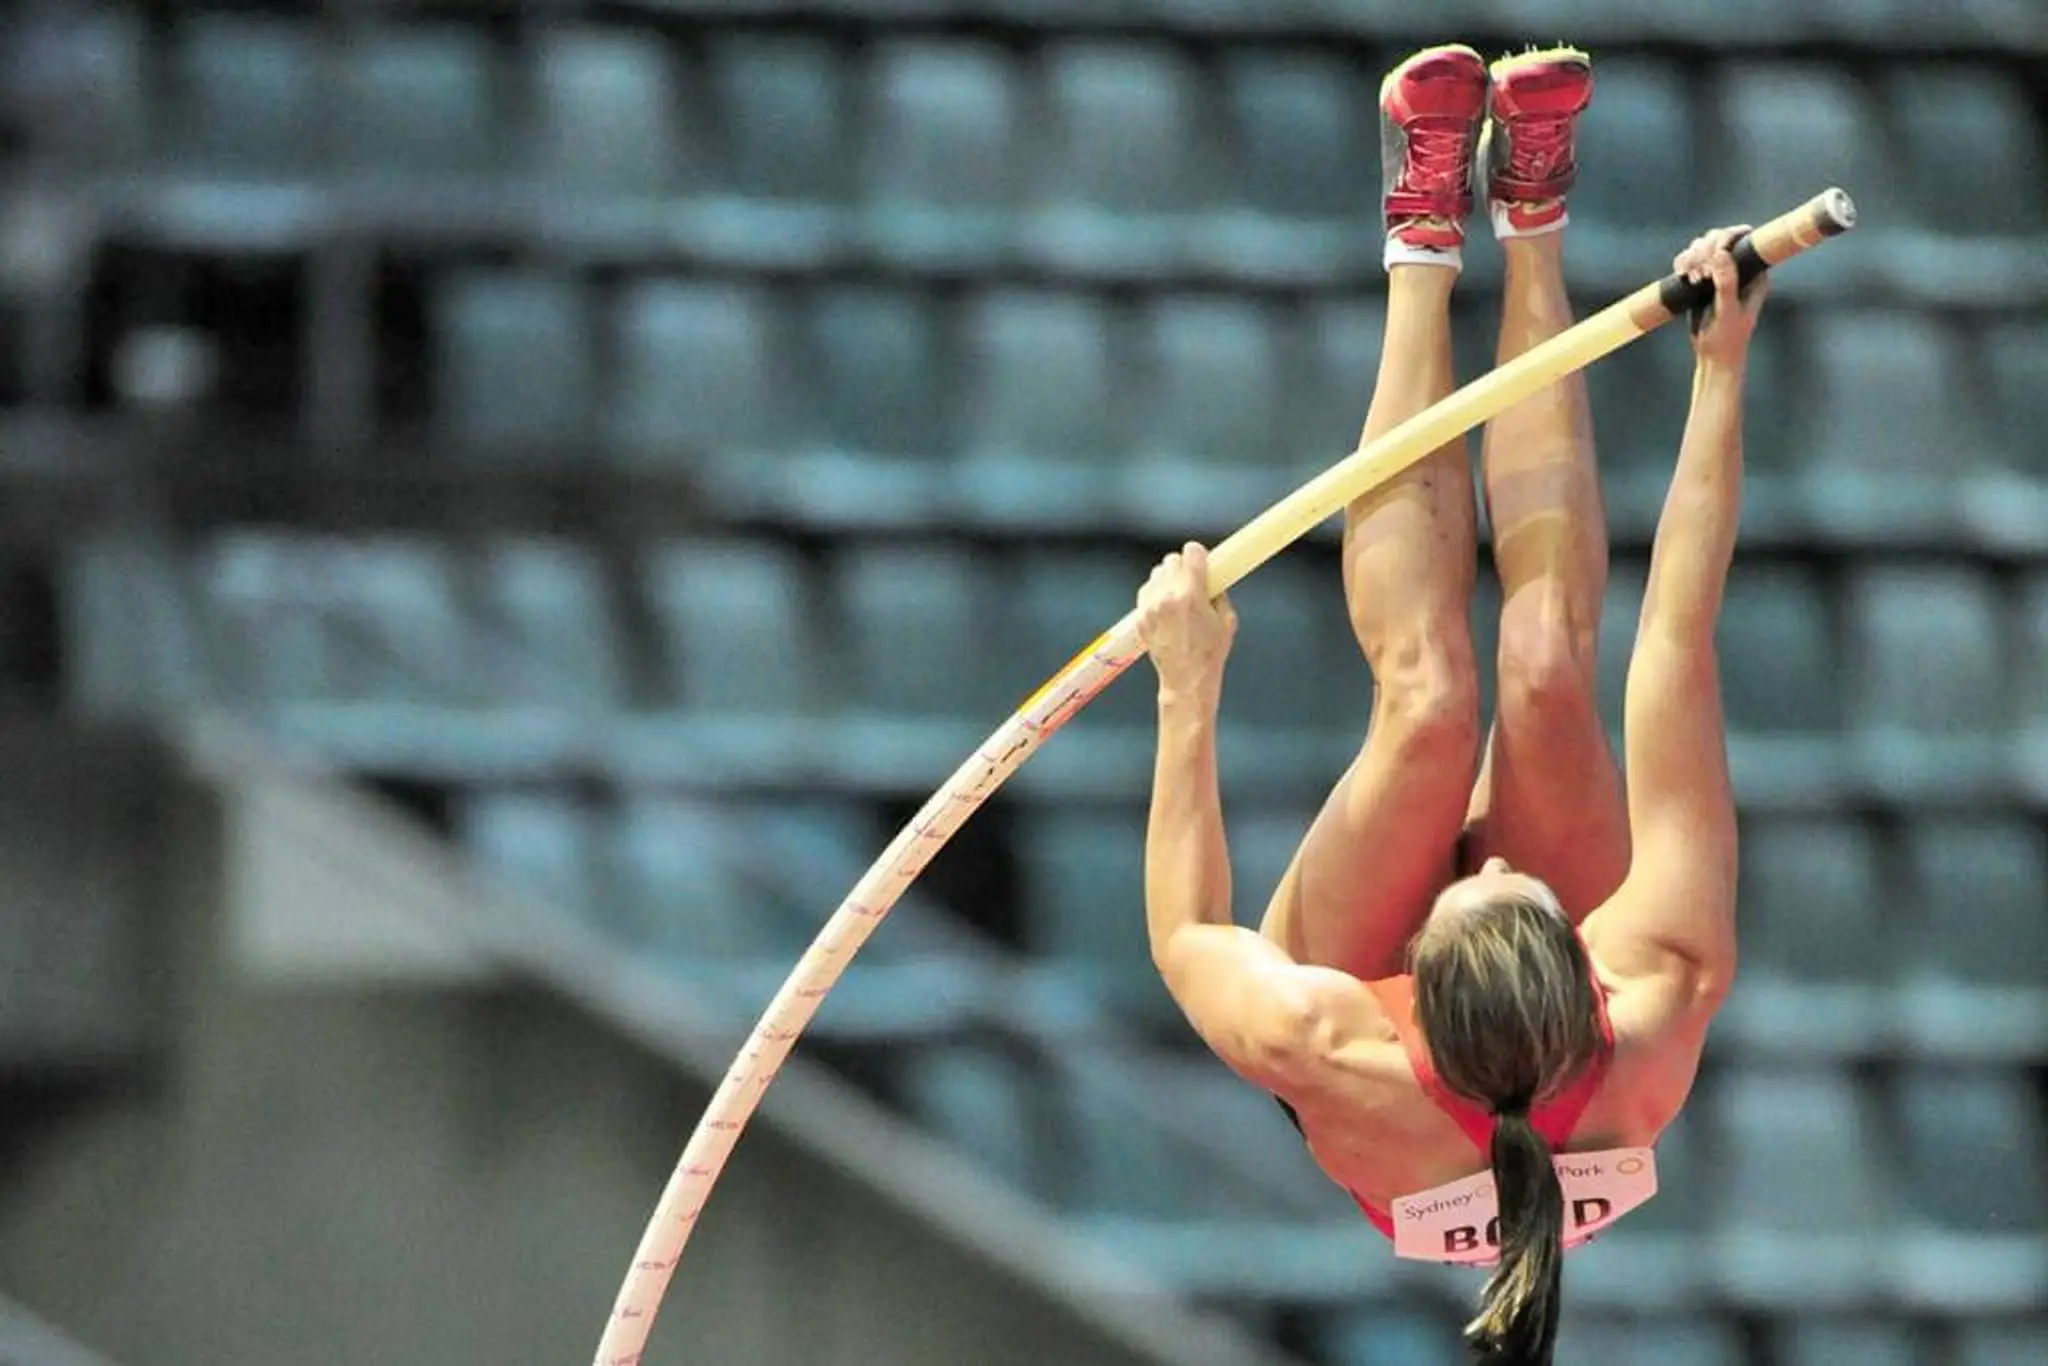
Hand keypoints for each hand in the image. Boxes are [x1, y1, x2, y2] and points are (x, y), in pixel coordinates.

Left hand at [1137, 542, 1236, 699]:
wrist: (1186, 680)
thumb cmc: (1210, 653)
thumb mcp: (1227, 620)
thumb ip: (1219, 593)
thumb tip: (1213, 578)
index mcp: (1192, 595)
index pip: (1191, 552)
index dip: (1199, 555)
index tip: (1202, 561)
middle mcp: (1167, 597)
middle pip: (1171, 560)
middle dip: (1183, 567)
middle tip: (1192, 580)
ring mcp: (1150, 607)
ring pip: (1156, 574)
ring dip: (1168, 579)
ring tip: (1178, 595)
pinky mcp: (1140, 617)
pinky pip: (1146, 591)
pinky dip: (1155, 593)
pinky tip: (1166, 607)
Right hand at [1673, 225, 1768, 368]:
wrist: (1713, 358)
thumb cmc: (1728, 338)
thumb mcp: (1728, 310)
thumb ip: (1726, 282)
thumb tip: (1720, 253)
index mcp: (1754, 273)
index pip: (1745, 239)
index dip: (1728, 238)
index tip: (1714, 252)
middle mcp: (1738, 270)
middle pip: (1720, 239)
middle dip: (1705, 249)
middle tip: (1699, 273)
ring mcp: (1719, 274)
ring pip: (1702, 248)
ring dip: (1692, 256)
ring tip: (1690, 278)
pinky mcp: (1701, 282)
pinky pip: (1689, 261)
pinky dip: (1683, 263)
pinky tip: (1681, 275)